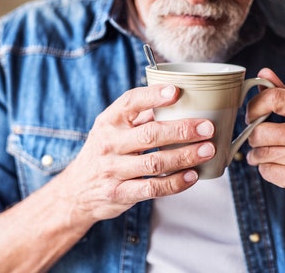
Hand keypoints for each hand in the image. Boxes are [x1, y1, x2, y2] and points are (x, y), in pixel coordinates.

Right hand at [54, 84, 215, 222]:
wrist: (76, 191)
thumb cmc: (103, 153)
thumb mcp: (112, 130)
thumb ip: (140, 116)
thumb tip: (179, 100)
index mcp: (108, 122)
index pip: (130, 102)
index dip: (153, 96)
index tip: (177, 91)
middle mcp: (109, 144)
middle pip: (149, 134)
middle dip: (182, 130)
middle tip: (208, 127)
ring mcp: (113, 170)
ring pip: (154, 162)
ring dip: (185, 156)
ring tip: (208, 150)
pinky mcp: (120, 193)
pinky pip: (152, 188)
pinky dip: (175, 183)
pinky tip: (192, 176)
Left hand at [245, 68, 284, 209]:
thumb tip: (263, 73)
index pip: (275, 98)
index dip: (254, 106)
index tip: (251, 116)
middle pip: (261, 131)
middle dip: (253, 138)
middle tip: (258, 141)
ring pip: (262, 153)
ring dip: (258, 157)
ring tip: (268, 156)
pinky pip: (268, 172)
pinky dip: (267, 171)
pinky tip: (280, 170)